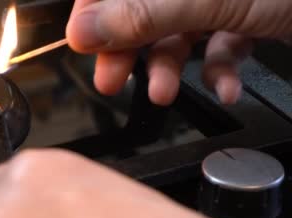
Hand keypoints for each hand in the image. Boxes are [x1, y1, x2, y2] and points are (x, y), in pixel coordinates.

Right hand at [66, 0, 291, 105]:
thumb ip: (145, 12)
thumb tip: (82, 29)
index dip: (96, 11)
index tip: (85, 45)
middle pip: (144, 7)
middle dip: (129, 48)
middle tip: (113, 80)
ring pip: (179, 31)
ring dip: (169, 68)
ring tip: (163, 93)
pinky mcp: (251, 14)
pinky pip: (219, 44)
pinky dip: (218, 71)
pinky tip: (224, 86)